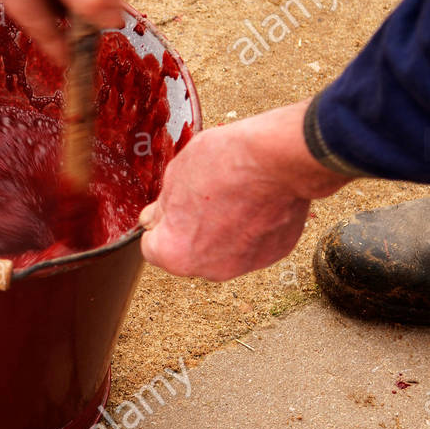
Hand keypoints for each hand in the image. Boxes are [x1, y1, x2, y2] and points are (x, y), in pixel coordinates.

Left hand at [139, 101, 352, 280]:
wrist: (277, 159)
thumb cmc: (225, 164)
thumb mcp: (174, 176)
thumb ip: (162, 207)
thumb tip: (156, 218)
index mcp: (175, 253)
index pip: (152, 248)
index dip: (160, 224)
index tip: (169, 210)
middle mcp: (209, 269)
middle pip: (190, 252)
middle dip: (192, 230)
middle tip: (204, 199)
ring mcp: (244, 265)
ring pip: (222, 250)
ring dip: (223, 231)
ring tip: (233, 197)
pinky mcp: (273, 254)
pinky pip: (253, 244)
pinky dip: (252, 228)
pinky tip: (256, 203)